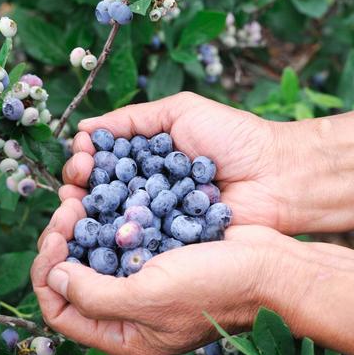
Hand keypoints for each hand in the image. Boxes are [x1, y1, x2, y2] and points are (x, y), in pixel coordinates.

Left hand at [32, 198, 297, 354]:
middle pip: (73, 280)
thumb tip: (56, 277)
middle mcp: (129, 314)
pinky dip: (106, 218)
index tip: (54, 235)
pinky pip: (119, 239)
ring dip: (81, 226)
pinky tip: (105, 195)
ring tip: (80, 196)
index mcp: (124, 338)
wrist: (268, 266)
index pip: (61, 311)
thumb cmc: (214, 287)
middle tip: (68, 207)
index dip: (47, 273)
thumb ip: (94, 296)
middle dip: (62, 243)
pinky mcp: (157, 257)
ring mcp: (144, 285)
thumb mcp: (149, 298)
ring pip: (93, 256)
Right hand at [58, 92, 298, 231]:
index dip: (85, 160)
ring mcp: (158, 219)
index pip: (103, 162)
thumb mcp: (181, 111)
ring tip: (77, 206)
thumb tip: (84, 129)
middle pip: (100, 192)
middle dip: (80, 186)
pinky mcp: (171, 244)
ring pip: (113, 220)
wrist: (276, 174)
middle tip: (76, 183)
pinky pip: (139, 243)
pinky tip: (103, 232)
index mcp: (147, 158)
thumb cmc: (233, 137)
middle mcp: (147, 189)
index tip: (81, 157)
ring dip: (89, 214)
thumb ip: (133, 118)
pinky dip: (117, 239)